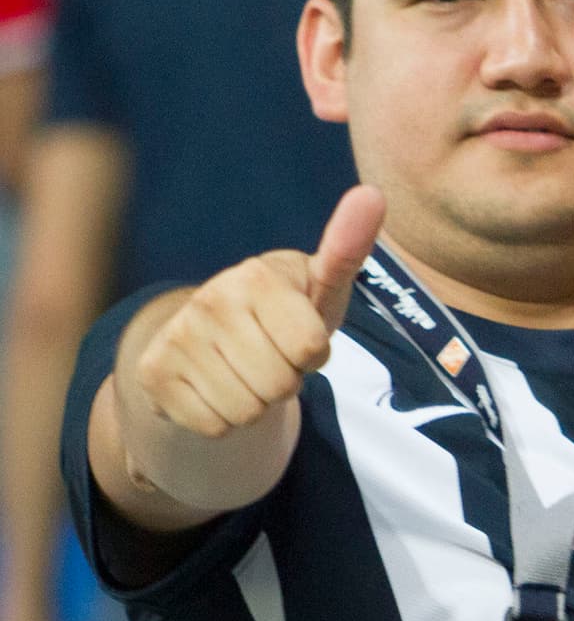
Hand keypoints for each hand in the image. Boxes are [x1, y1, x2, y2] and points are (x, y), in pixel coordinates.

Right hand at [133, 185, 384, 437]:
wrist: (216, 338)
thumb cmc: (286, 312)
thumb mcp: (322, 286)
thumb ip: (347, 248)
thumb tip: (372, 194)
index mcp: (256, 276)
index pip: (310, 350)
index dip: (314, 355)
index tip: (300, 337)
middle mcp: (210, 300)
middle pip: (279, 386)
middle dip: (285, 382)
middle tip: (271, 358)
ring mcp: (177, 337)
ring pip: (246, 411)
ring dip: (256, 403)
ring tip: (247, 372)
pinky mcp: (155, 375)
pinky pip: (214, 427)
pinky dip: (224, 419)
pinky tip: (218, 387)